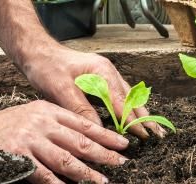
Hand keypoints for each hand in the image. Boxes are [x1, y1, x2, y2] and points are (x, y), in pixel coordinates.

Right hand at [0, 100, 128, 183]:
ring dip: (87, 172)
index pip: (83, 123)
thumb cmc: (6, 124)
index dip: (105, 134)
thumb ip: (55, 122)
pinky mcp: (18, 157)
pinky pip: (44, 175)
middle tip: (122, 162)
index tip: (122, 143)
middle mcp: (42, 123)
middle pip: (79, 141)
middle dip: (103, 153)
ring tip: (103, 180)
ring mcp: (30, 139)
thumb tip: (82, 137)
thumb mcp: (33, 114)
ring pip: (66, 159)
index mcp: (48, 110)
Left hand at [25, 48, 166, 138]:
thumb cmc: (47, 67)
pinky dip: (126, 107)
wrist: (38, 52)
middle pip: (130, 98)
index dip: (132, 121)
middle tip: (157, 134)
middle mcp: (107, 72)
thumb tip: (99, 130)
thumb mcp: (61, 89)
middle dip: (144, 117)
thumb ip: (81, 109)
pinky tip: (130, 115)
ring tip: (150, 128)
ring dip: (138, 112)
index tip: (144, 136)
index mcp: (102, 72)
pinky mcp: (99, 78)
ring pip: (127, 96)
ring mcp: (104, 74)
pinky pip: (118, 94)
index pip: (122, 102)